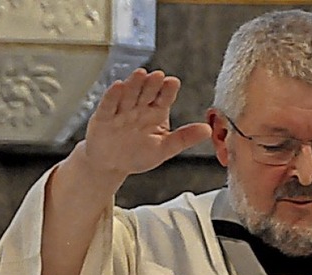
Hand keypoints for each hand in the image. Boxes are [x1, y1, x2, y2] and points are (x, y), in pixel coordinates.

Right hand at [81, 68, 211, 179]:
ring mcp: (121, 112)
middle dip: (151, 84)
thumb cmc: (136, 155)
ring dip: (134, 84)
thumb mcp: (164, 149)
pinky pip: (108, 105)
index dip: (167, 91)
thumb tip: (208, 130)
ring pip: (128, 95)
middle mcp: (138, 109)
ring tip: (142, 74)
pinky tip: (118, 86)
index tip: (173, 82)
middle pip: (146, 93)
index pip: (163, 99)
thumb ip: (184, 138)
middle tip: (159, 75)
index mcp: (155, 114)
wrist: (110, 164)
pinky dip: (113, 96)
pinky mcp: (103, 118)